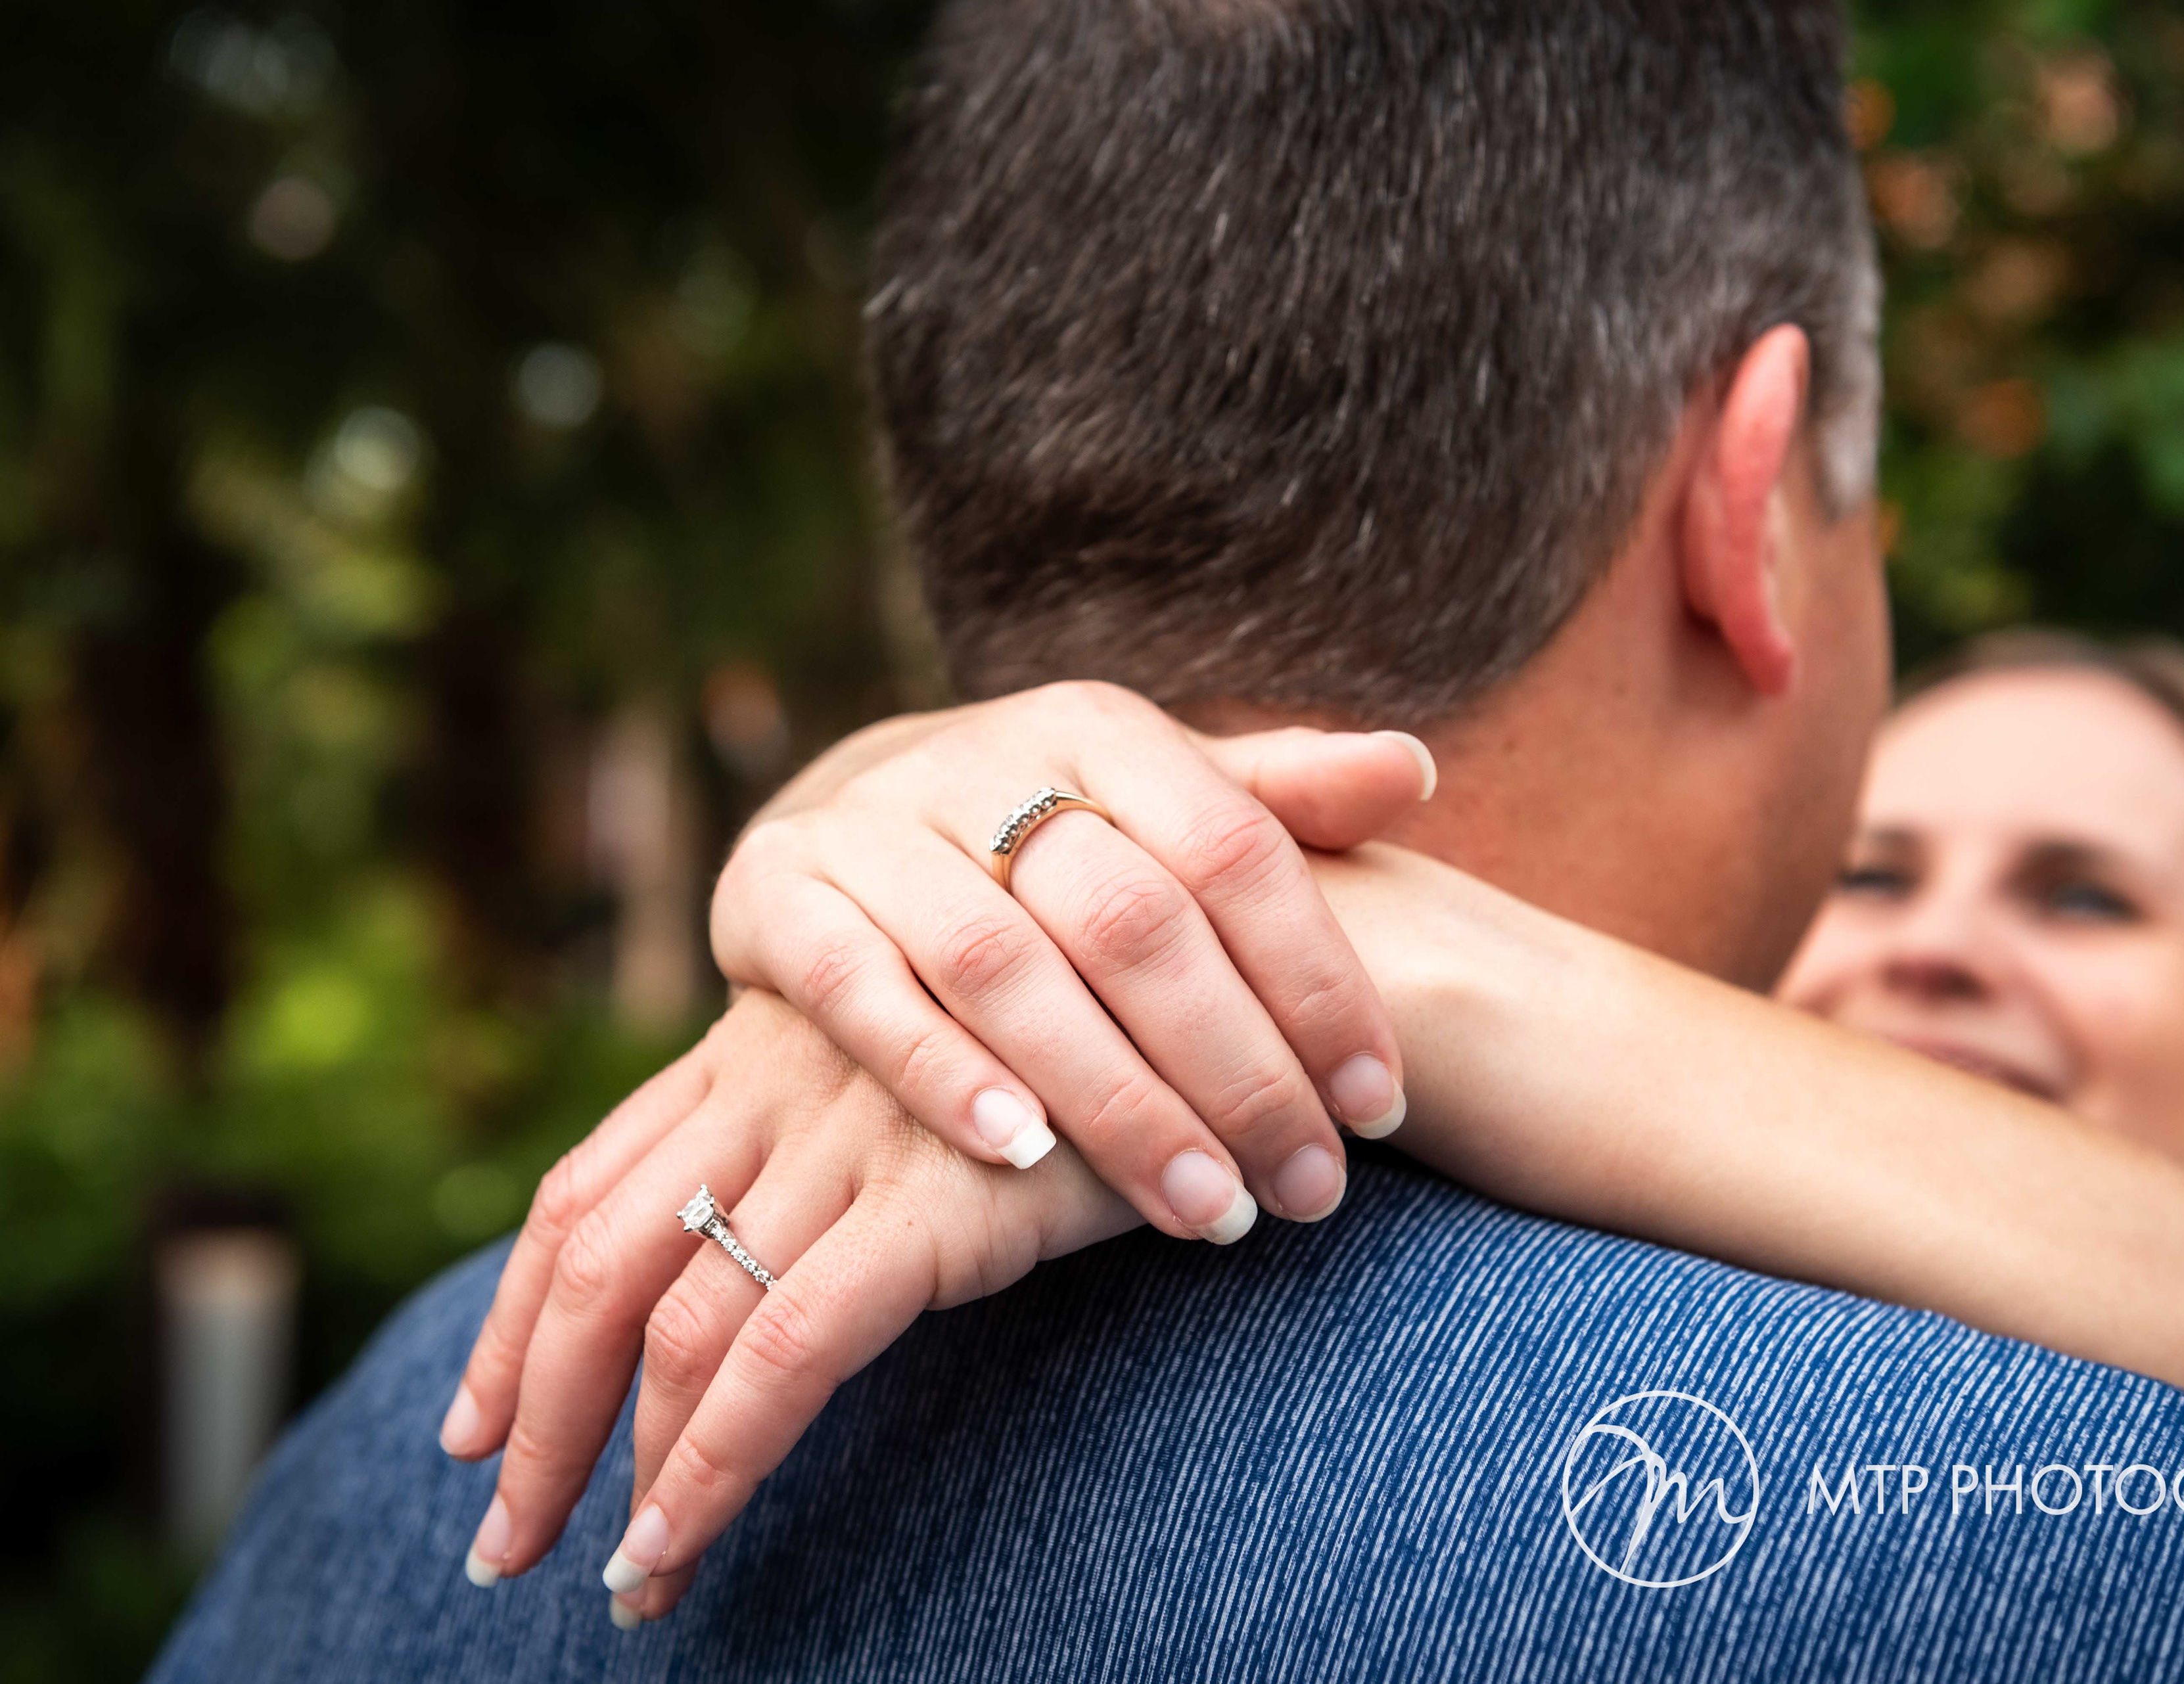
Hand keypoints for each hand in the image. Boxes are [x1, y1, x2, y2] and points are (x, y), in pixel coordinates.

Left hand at [438, 988, 1136, 1624]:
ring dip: (616, 1468)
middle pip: (600, 1257)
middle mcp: (781, 1079)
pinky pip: (784, 1352)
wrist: (1223, 984)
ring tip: (618, 1585)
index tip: (476, 1429)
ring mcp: (852, 1135)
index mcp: (764, 1047)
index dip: (518, 1316)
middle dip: (533, 1411)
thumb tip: (777, 1252)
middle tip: (502, 1540)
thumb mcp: (936, 1068)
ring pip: (675, 1318)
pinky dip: (713, 1462)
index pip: (589, 1187)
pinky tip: (683, 1545)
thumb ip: (846, 1133)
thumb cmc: (1096, 1043)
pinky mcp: (932, 1201)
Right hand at [709, 680, 1435, 1239]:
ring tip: (1202, 1207)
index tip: (1382, 1109)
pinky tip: (1021, 1158)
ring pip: (1004, 965)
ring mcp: (874, 821)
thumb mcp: (1161, 800)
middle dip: (1234, 1070)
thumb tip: (1412, 769)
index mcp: (1103, 732)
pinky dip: (941, 1070)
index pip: (1236, 853)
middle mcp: (988, 757)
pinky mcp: (777, 888)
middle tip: (1307, 1191)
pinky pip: (861, 988)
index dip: (1319, 981)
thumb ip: (1282, 799)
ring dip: (1110, 1096)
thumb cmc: (1051, 834)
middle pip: (1133, 919)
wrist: (850, 810)